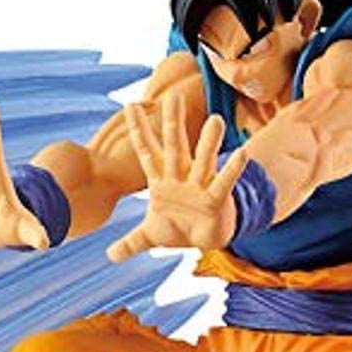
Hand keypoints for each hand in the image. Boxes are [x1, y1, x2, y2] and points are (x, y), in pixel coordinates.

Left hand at [107, 93, 249, 262]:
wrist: (204, 240)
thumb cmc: (178, 228)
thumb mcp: (149, 237)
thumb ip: (129, 243)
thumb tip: (109, 255)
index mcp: (162, 180)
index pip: (147, 151)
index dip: (139, 131)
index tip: (130, 106)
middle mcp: (181, 177)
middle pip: (174, 146)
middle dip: (172, 123)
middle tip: (173, 96)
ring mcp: (200, 186)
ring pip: (204, 160)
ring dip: (209, 142)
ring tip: (215, 120)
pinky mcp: (217, 200)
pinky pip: (224, 183)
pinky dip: (232, 171)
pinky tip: (242, 154)